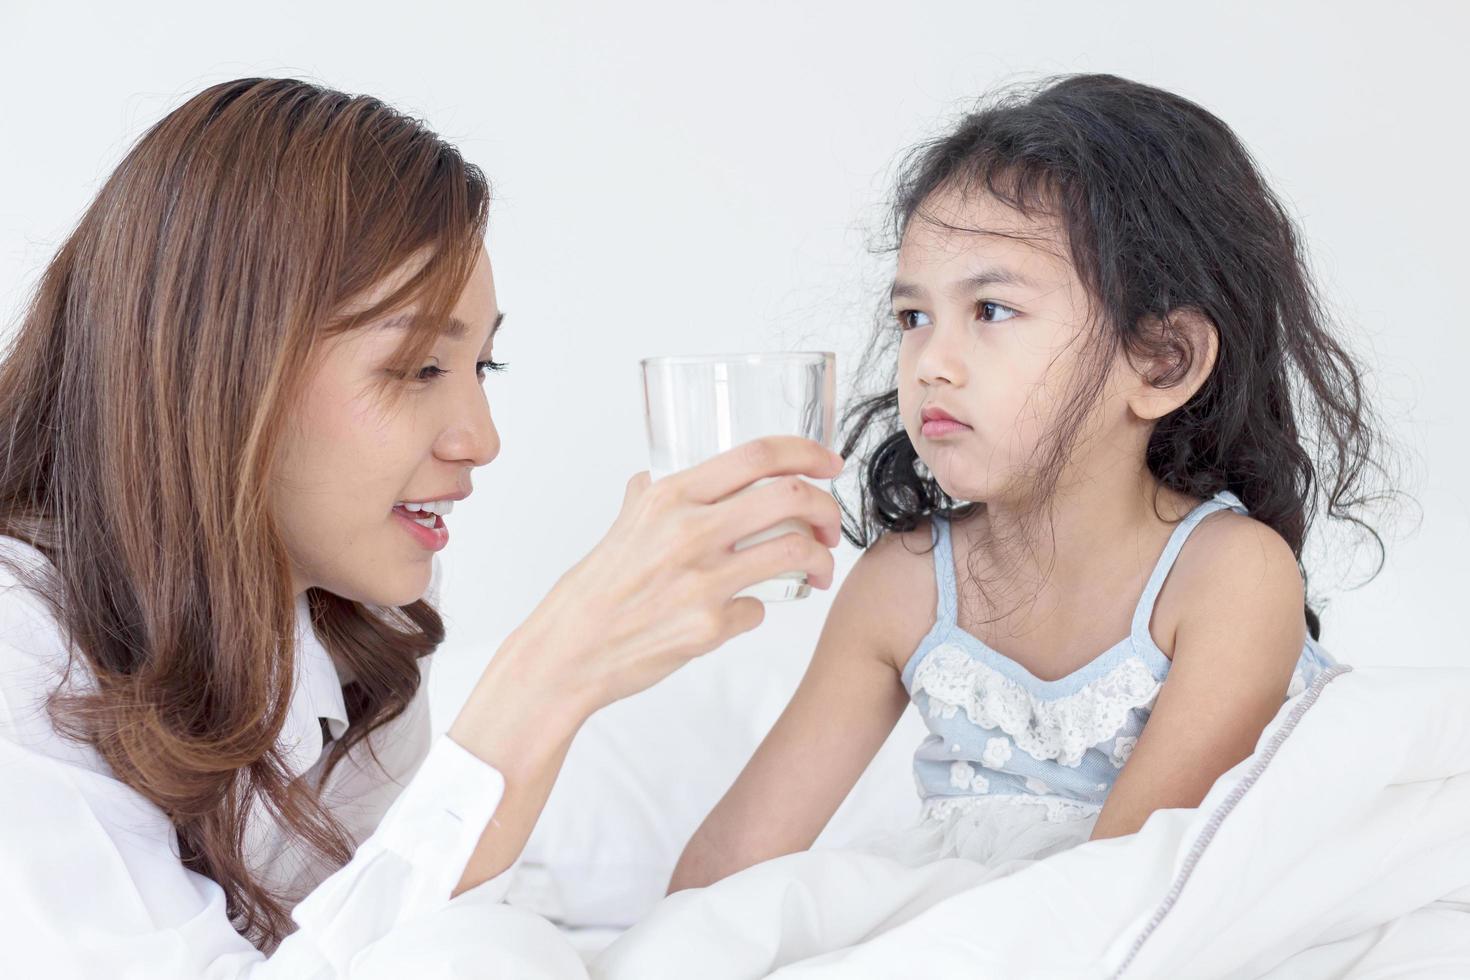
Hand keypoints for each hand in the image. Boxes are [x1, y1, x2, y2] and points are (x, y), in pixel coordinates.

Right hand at [509, 435, 843, 715]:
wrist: (566, 653)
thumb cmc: (591, 592)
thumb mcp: (618, 528)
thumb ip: (643, 500)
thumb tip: (650, 479)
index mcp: (669, 496)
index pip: (758, 454)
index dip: (808, 453)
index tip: (831, 464)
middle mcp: (689, 530)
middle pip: (792, 496)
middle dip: (828, 509)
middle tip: (831, 527)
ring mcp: (702, 580)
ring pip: (795, 551)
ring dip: (820, 560)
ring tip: (817, 571)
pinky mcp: (709, 626)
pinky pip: (760, 610)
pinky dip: (761, 609)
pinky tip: (745, 613)